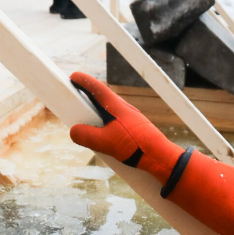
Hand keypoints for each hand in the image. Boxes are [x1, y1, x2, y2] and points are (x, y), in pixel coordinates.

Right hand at [69, 72, 187, 185]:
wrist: (161, 157)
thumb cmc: (136, 146)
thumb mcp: (106, 142)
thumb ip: (87, 136)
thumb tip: (74, 131)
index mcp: (116, 106)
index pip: (97, 88)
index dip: (84, 81)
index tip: (73, 77)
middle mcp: (124, 108)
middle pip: (103, 97)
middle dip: (88, 95)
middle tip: (76, 97)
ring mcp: (130, 117)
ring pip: (110, 110)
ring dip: (98, 110)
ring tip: (87, 119)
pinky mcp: (135, 127)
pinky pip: (116, 121)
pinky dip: (106, 122)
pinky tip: (104, 136)